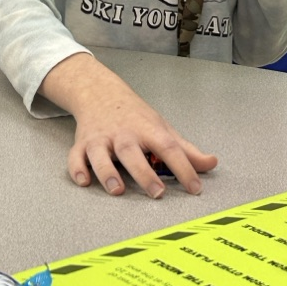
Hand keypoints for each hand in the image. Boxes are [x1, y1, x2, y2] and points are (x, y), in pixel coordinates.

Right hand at [40, 54, 217, 196]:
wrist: (100, 92)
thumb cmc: (134, 115)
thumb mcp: (162, 128)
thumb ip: (185, 150)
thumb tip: (211, 163)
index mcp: (147, 130)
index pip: (169, 148)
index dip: (184, 168)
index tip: (195, 188)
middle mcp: (123, 134)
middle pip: (132, 152)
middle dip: (144, 173)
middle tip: (157, 193)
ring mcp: (101, 139)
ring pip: (101, 155)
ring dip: (107, 172)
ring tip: (117, 189)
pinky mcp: (82, 144)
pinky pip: (76, 157)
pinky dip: (77, 169)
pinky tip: (84, 181)